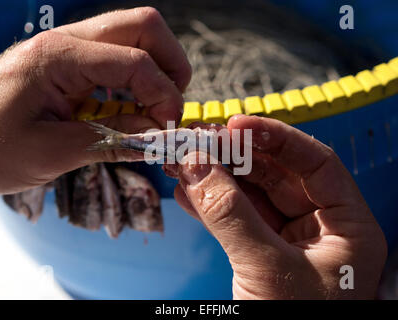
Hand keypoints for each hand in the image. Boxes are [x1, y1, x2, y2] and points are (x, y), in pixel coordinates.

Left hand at [0, 7, 190, 193]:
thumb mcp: (51, 154)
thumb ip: (110, 142)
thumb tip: (157, 137)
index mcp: (57, 57)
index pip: (134, 61)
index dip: (163, 94)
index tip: (168, 127)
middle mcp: (67, 41)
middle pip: (144, 28)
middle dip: (171, 66)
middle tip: (170, 107)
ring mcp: (70, 49)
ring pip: (136, 37)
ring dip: (157, 71)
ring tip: (154, 110)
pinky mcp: (72, 64)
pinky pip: (119, 58)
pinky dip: (138, 81)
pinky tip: (134, 109)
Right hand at [167, 115, 386, 298]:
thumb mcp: (270, 270)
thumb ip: (231, 216)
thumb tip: (196, 165)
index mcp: (346, 226)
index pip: (315, 163)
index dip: (276, 138)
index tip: (236, 126)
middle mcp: (318, 227)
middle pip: (276, 176)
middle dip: (235, 157)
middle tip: (198, 141)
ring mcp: (286, 240)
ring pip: (250, 196)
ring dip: (215, 178)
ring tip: (183, 162)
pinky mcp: (259, 253)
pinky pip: (234, 219)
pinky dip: (208, 205)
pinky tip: (186, 192)